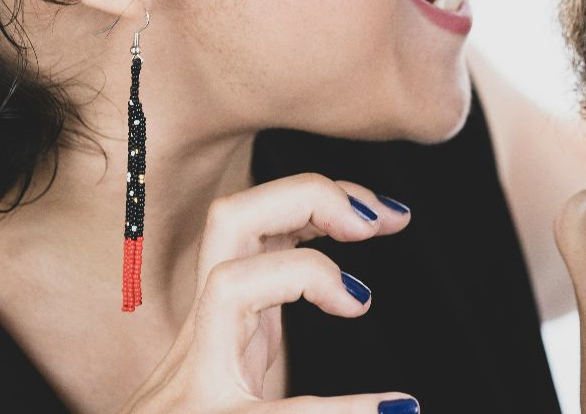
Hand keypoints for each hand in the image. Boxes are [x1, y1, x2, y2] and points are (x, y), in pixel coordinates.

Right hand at [119, 172, 420, 413]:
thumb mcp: (244, 383)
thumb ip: (275, 345)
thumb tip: (378, 360)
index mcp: (223, 326)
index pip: (253, 227)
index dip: (314, 198)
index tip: (384, 212)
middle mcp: (204, 340)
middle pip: (229, 221)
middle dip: (304, 193)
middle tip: (376, 220)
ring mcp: (195, 383)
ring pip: (228, 284)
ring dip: (305, 273)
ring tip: (360, 301)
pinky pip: (272, 413)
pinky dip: (338, 411)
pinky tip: (390, 410)